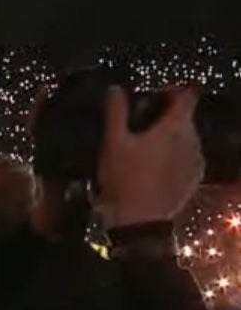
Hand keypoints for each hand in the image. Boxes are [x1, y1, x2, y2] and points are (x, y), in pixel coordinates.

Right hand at [98, 86, 203, 227]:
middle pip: (185, 117)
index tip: (154, 94)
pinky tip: (155, 164)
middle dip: (166, 115)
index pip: (186, 95)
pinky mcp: (194, 178)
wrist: (140, 221)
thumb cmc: (125, 178)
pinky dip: (174, 154)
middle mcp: (192, 140)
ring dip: (170, 136)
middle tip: (140, 122)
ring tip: (145, 145)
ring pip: (187, 137)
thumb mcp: (113, 142)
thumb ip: (116, 112)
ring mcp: (196, 161)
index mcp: (175, 127)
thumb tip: (115, 89)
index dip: (172, 90)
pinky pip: (187, 156)